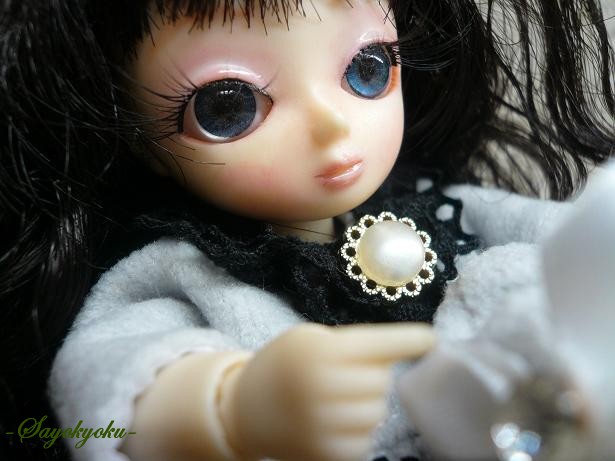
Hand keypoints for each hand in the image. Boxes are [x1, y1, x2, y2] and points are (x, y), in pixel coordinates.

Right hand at [220, 322, 434, 460]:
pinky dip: (357, 431)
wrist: (244, 408)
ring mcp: (323, 426)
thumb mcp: (308, 340)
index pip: (379, 344)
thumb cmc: (284, 366)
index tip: (430, 338)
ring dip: (367, 404)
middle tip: (349, 374)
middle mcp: (323, 388)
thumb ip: (349, 346)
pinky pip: (365, 441)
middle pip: (382, 382)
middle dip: (373, 377)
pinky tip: (334, 421)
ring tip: (339, 399)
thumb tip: (396, 358)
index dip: (409, 340)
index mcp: (321, 352)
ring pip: (377, 413)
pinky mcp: (324, 454)